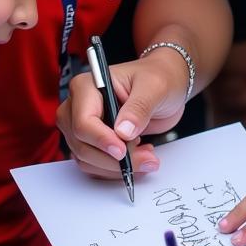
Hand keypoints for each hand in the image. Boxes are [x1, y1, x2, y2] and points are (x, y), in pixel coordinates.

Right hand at [57, 54, 188, 178]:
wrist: (167, 85)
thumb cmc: (159, 77)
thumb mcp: (155, 87)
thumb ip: (139, 107)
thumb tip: (123, 131)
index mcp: (87, 86)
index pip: (83, 121)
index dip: (101, 139)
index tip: (122, 151)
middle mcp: (79, 106)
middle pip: (82, 144)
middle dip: (113, 158)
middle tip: (145, 159)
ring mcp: (84, 126)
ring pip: (87, 159)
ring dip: (116, 167)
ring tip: (146, 157)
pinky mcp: (93, 142)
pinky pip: (95, 165)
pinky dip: (115, 169)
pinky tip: (138, 157)